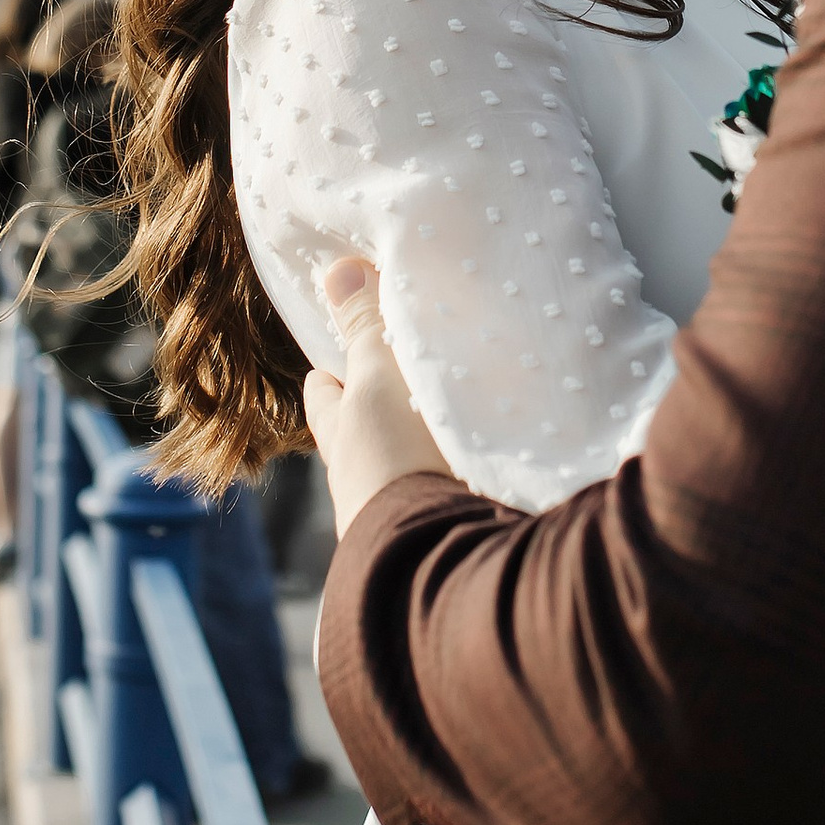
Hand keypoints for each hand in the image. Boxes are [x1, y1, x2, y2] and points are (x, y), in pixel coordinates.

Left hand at [303, 258, 448, 531]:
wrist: (442, 552)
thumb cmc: (396, 458)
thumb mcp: (378, 380)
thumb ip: (364, 329)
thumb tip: (335, 271)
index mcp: (342, 437)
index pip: (325, 396)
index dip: (333, 371)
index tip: (346, 349)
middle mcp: (369, 480)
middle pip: (372, 431)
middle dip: (390, 407)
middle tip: (420, 370)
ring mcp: (413, 508)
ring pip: (417, 462)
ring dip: (438, 440)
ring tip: (471, 410)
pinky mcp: (460, 527)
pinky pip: (461, 485)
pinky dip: (473, 467)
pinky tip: (499, 455)